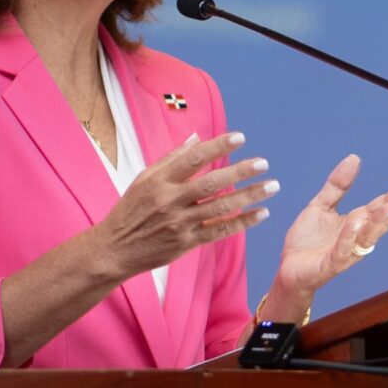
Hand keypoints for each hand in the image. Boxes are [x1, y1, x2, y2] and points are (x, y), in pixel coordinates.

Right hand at [93, 132, 273, 279]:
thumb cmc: (130, 210)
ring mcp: (179, 223)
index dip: (218, 146)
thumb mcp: (144, 179)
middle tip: (263, 163)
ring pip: (220, 207)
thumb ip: (171, 159)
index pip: (193, 158)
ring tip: (272, 186)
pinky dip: (242, 222)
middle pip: (212, 182)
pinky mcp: (186, 243)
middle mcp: (170, 200)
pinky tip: (261, 213)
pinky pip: (219, 230)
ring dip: (249, 196)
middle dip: (240, 171)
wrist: (115, 249)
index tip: (240, 138)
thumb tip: (196, 138)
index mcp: (160, 180)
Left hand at [270, 155, 387, 312]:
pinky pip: (342, 249)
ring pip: (367, 236)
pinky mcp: (331, 264)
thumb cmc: (307, 241)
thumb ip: (337, 185)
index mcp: (357, 221)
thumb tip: (355, 158)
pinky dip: (349, 236)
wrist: (288, 269)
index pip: (382, 204)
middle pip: (381, 220)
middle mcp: (357, 236)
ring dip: (379, 221)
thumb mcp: (321, 205)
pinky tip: (355, 221)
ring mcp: (346, 251)